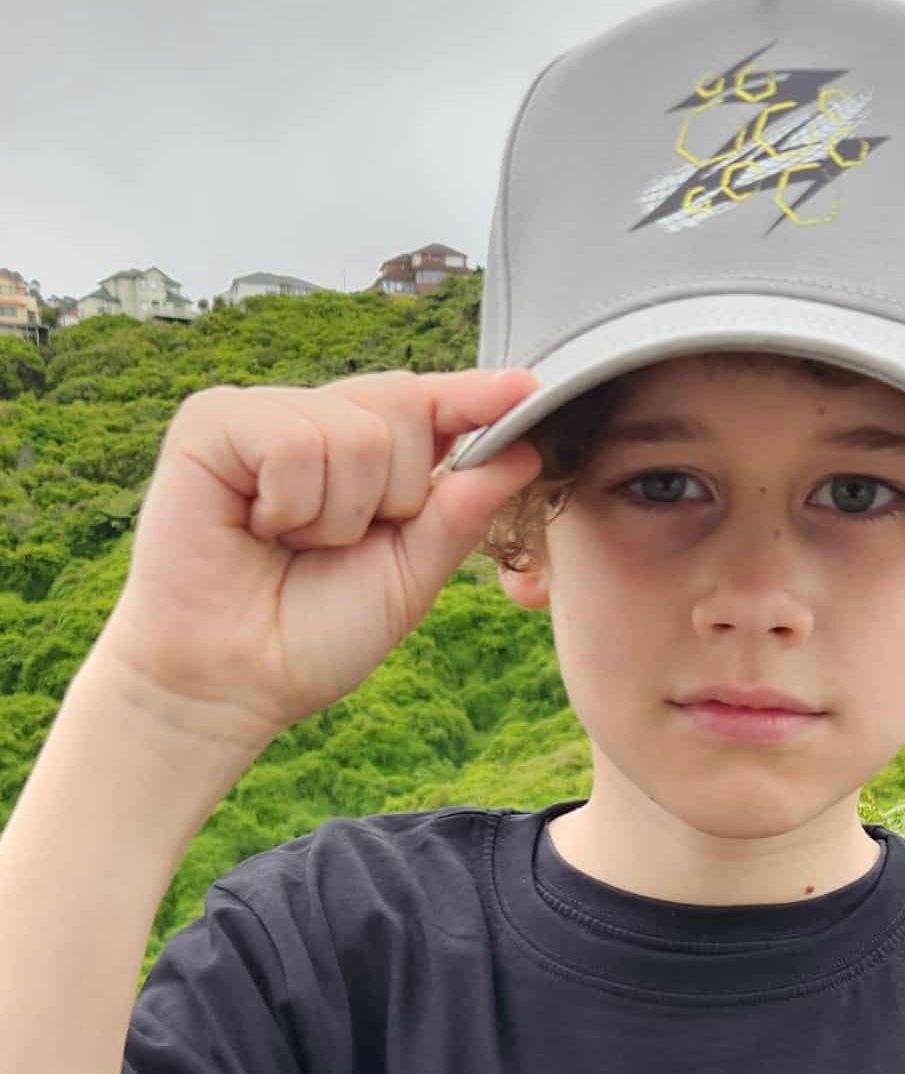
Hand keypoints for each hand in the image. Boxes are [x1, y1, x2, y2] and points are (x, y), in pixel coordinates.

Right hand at [91, 366, 540, 754]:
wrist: (231, 683)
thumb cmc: (312, 634)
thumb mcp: (408, 577)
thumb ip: (459, 513)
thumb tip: (523, 450)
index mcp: (363, 455)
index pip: (428, 406)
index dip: (472, 396)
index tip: (524, 390)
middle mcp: (313, 419)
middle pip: (404, 407)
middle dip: (394, 497)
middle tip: (332, 546)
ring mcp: (261, 413)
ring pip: (356, 433)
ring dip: (336, 516)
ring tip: (289, 544)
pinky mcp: (211, 420)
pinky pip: (296, 442)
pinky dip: (290, 504)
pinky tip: (254, 528)